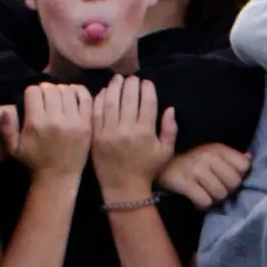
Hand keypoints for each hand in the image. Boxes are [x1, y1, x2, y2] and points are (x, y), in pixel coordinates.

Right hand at [14, 79, 92, 180]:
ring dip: (60, 90)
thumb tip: (6, 110)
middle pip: (50, 88)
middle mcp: (55, 119)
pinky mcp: (87, 123)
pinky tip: (72, 95)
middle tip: (46, 98)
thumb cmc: (34, 161)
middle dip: (46, 90)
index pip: (34, 91)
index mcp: (36, 123)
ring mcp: (74, 121)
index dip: (32, 92)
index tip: (33, 99)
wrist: (59, 176)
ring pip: (67, 90)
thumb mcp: (13, 148)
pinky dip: (78, 91)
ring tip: (58, 97)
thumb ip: (6, 128)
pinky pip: (84, 97)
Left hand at [91, 75, 178, 195]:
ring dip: (115, 87)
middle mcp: (126, 130)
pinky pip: (96, 112)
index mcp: (145, 133)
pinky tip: (105, 92)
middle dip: (132, 84)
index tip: (147, 82)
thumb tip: (170, 108)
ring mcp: (108, 132)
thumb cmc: (147, 170)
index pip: (147, 102)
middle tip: (133, 78)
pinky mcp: (95, 135)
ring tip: (119, 79)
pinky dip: (100, 99)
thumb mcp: (165, 152)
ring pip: (111, 101)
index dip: (147, 89)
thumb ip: (170, 129)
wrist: (123, 188)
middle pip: (129, 98)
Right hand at [160, 141, 253, 209]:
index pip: (243, 167)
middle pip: (233, 183)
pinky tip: (197, 200)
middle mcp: (208, 156)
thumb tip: (250, 158)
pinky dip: (202, 205)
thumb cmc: (193, 162)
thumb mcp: (212, 154)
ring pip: (220, 194)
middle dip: (227, 190)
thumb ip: (232, 157)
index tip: (228, 179)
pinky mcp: (183, 182)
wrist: (162, 165)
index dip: (239, 176)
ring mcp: (195, 169)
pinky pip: (204, 201)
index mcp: (218, 149)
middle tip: (217, 189)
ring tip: (207, 194)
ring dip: (215, 199)